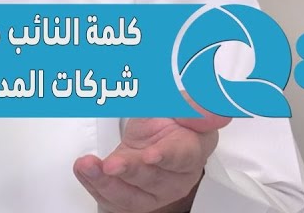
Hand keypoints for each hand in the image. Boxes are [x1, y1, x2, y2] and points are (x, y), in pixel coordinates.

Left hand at [72, 108, 229, 212]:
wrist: (151, 132)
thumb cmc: (169, 120)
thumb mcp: (179, 101)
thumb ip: (196, 106)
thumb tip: (219, 113)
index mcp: (192, 149)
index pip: (183, 156)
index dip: (167, 157)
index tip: (151, 155)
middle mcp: (176, 176)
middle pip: (154, 180)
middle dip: (130, 171)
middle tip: (111, 164)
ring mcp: (154, 190)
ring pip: (132, 196)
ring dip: (107, 183)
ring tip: (88, 166)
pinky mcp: (132, 197)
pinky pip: (113, 200)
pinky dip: (94, 185)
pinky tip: (84, 170)